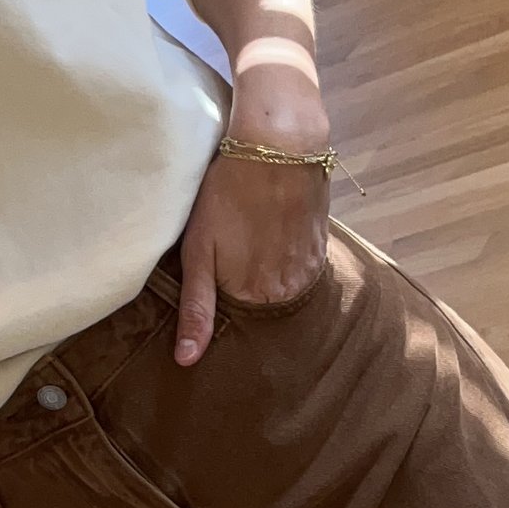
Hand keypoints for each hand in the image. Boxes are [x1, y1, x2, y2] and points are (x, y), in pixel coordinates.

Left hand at [173, 147, 330, 364]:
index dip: (220, 298)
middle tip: (233, 250)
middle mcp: (288, 292)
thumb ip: (196, 308)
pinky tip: (273, 232)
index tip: (214, 273)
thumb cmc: (228, 195)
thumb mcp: (198, 251)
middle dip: (246, 288)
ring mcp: (309, 270)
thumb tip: (186, 361)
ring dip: (268, 272)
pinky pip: (300, 267)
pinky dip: (285, 257)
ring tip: (253, 240)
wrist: (278, 146)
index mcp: (254, 297)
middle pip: (260, 304)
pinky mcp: (322, 248)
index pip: (235, 318)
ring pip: (281, 286)